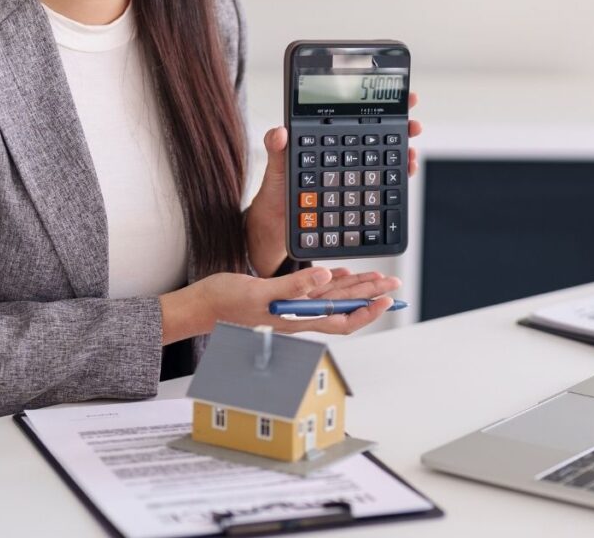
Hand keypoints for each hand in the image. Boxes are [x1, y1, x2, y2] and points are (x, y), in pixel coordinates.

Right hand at [160, 267, 401, 342]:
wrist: (200, 305)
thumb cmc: (224, 303)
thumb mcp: (260, 292)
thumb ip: (294, 287)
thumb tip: (325, 277)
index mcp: (297, 319)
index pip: (342, 319)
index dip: (367, 311)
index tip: (386, 299)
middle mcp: (299, 315)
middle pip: (344, 307)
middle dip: (370, 295)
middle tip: (393, 283)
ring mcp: (292, 307)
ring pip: (333, 298)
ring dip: (356, 288)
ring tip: (378, 278)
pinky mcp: (284, 297)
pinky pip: (315, 291)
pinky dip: (332, 282)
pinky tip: (342, 273)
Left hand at [245, 93, 421, 275]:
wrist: (279, 223)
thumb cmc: (276, 191)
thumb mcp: (275, 167)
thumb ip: (276, 148)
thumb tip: (280, 132)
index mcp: (327, 141)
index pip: (355, 116)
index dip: (378, 104)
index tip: (397, 95)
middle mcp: (345, 154)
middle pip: (378, 135)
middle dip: (400, 126)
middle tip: (413, 124)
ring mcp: (354, 174)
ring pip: (385, 158)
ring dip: (403, 153)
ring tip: (411, 152)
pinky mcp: (359, 194)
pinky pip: (382, 184)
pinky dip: (397, 178)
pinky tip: (405, 172)